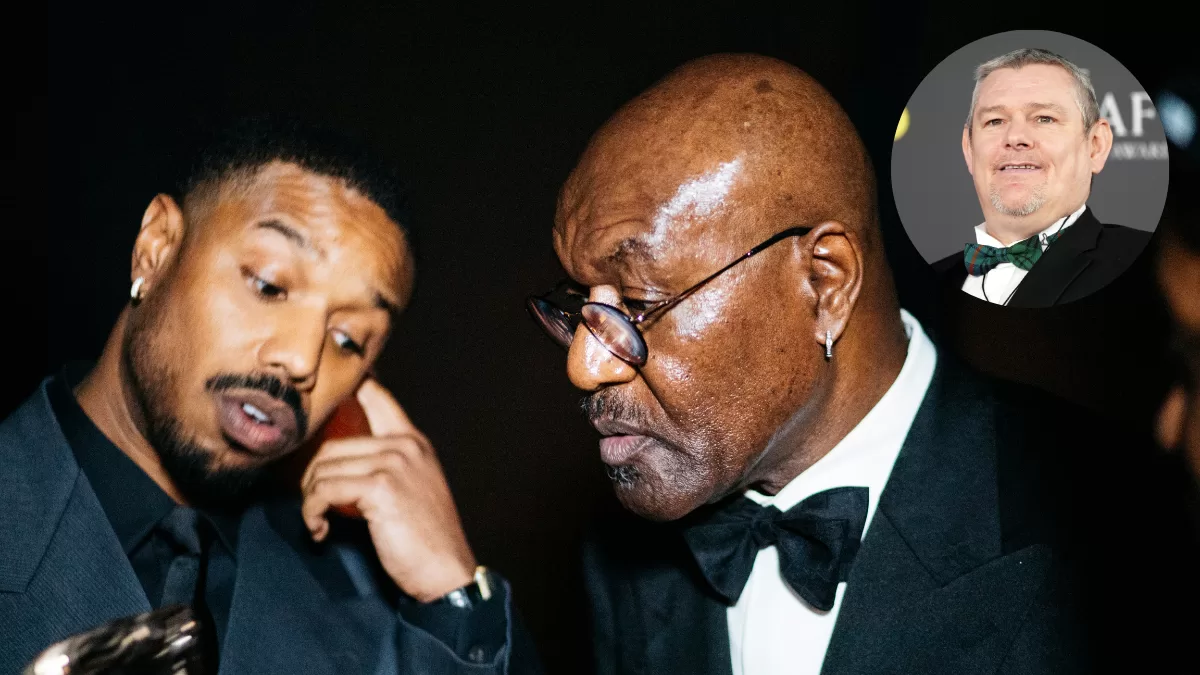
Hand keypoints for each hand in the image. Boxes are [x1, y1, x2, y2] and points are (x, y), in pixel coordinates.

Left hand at [300, 377, 476, 601]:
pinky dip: (313, 513)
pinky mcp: (380, 486)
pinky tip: (321, 531)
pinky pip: (324, 490)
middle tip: (314, 505)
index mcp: (412, 441)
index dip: (350, 384)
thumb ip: (383, 465)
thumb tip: (335, 460)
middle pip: (331, 443)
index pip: (377, 395)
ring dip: (310, 500)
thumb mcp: (411, 488)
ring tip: (320, 521)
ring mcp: (393, 462)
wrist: (446, 571)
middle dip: (312, 477)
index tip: (327, 389)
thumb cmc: (424, 538)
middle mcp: (404, 444)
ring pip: (323, 468)